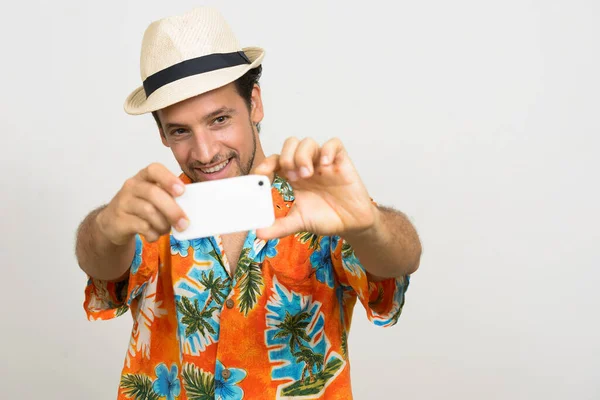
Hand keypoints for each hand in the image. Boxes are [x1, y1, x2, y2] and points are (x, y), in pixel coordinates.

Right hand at [96, 163, 187, 244]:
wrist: (112, 223)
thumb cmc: (140, 207)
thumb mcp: (153, 198)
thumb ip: (169, 198)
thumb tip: (190, 209)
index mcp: (144, 177)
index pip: (154, 170)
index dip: (169, 179)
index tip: (182, 191)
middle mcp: (132, 186)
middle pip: (153, 193)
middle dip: (172, 210)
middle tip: (184, 223)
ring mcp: (123, 202)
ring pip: (148, 211)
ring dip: (163, 224)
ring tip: (166, 229)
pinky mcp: (119, 220)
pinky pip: (141, 226)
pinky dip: (153, 233)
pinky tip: (154, 235)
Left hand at [253, 137, 377, 239]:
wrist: (351, 225)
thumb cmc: (326, 218)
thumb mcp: (299, 222)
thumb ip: (279, 226)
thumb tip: (259, 232)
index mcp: (293, 177)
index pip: (275, 160)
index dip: (266, 163)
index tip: (261, 174)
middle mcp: (307, 166)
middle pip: (290, 144)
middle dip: (286, 158)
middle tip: (292, 178)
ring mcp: (323, 163)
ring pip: (308, 142)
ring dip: (303, 155)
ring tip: (307, 174)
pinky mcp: (341, 162)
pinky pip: (334, 144)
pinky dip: (327, 150)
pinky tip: (326, 165)